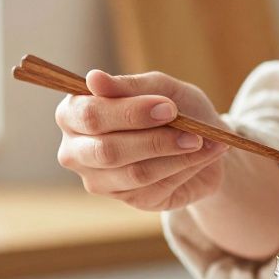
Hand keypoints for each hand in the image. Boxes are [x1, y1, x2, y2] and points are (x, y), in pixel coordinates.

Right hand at [55, 70, 228, 210]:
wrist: (203, 140)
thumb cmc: (172, 107)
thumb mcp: (158, 88)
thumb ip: (128, 86)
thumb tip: (93, 79)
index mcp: (74, 114)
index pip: (90, 115)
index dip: (130, 112)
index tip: (168, 107)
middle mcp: (77, 151)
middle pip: (106, 151)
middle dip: (154, 140)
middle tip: (192, 131)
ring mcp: (100, 181)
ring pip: (135, 173)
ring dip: (176, 156)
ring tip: (201, 141)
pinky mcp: (130, 200)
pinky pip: (157, 187)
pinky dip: (185, 169)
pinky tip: (202, 156)